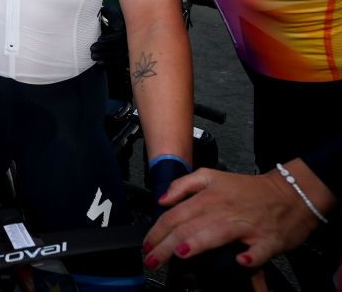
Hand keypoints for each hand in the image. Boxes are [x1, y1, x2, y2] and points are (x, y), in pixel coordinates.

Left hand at [90, 4, 128, 69]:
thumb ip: (113, 15)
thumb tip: (116, 28)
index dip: (110, 39)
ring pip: (119, 56)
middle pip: (120, 48)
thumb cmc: (114, 15)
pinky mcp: (128, 57)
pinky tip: (98, 62)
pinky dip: (109, 63)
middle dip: (104, 49)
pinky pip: (120, 62)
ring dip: (105, 57)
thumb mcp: (112, 11)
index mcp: (131, 29)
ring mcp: (132, 50)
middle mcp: (134, 40)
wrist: (120, 22)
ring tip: (92, 56)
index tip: (98, 39)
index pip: (121, 36)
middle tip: (91, 49)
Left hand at [143, 167, 322, 271]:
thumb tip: (162, 199)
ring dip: (198, 243)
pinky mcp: (268, 239)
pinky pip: (259, 250)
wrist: (290, 193)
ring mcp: (246, 225)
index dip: (158, 230)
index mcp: (209, 197)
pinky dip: (250, 257)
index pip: (175, 214)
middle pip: (189, 226)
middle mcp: (224, 210)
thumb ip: (184, 185)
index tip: (147, 245)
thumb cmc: (249, 190)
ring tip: (180, 253)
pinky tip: (241, 261)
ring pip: (216, 233)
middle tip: (153, 259)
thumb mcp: (212, 176)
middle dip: (166, 245)